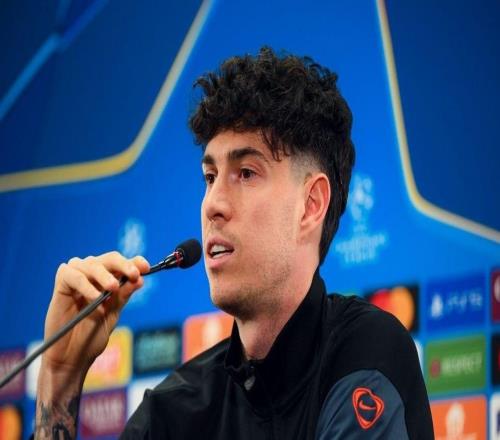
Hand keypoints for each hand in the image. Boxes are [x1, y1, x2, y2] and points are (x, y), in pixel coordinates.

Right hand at [42, 251, 149, 374]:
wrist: (73, 357)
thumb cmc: (92, 336)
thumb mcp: (113, 313)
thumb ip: (124, 295)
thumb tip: (140, 278)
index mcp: (107, 279)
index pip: (122, 264)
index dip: (134, 262)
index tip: (146, 267)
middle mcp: (92, 274)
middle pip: (109, 259)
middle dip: (123, 265)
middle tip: (133, 275)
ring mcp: (76, 277)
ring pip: (91, 264)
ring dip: (104, 274)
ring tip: (113, 288)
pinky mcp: (61, 285)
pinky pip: (72, 275)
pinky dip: (85, 284)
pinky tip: (95, 297)